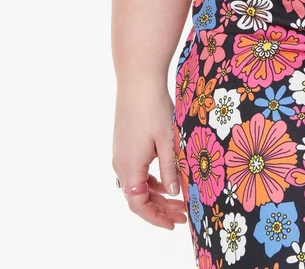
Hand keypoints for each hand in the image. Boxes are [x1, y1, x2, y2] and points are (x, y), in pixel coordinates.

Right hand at [113, 82, 188, 229]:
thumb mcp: (168, 141)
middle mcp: (121, 164)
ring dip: (157, 194)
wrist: (138, 80)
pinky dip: (152, 180)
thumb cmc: (153, 108)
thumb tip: (175, 193)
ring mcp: (121, 154)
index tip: (174, 224)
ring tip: (180, 201)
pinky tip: (168, 180)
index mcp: (129, 167)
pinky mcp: (125, 144)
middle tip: (183, 215)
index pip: (138, 205)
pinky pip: (137, 171)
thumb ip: (171, 169)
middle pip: (138, 197)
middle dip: (161, 208)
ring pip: (138, 184)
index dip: (156, 217)